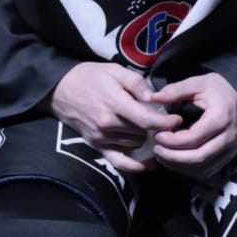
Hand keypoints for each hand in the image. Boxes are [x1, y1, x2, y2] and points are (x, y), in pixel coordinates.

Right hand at [49, 61, 180, 176]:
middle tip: (167, 125)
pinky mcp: (97, 146)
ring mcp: (102, 138)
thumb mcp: (114, 70)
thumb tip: (155, 98)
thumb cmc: (88, 77)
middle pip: (143, 134)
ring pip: (135, 145)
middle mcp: (109, 125)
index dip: (166, 122)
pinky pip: (118, 161)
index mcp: (115, 104)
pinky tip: (148, 165)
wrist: (59, 90)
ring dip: (148, 142)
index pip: (147, 120)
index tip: (177, 120)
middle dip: (158, 130)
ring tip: (157, 135)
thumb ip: (137, 83)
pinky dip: (135, 166)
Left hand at [148, 72, 236, 177]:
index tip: (157, 135)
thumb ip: (175, 90)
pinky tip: (174, 161)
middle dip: (173, 157)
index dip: (172, 140)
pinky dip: (188, 170)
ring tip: (162, 155)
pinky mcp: (228, 156)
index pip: (194, 138)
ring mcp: (230, 150)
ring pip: (202, 168)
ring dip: (179, 166)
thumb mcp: (198, 83)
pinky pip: (207, 171)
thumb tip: (153, 97)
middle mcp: (228, 138)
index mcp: (220, 118)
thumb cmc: (220, 89)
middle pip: (198, 157)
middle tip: (156, 149)